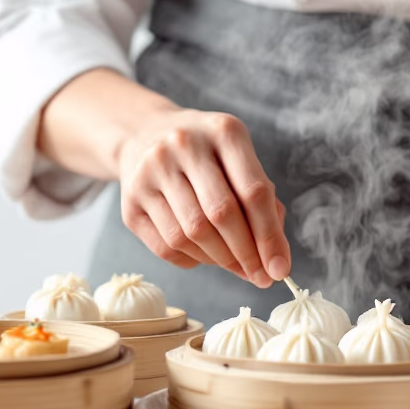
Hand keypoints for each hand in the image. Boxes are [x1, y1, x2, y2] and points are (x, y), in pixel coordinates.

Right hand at [118, 107, 290, 286]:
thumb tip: (273, 260)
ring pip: (191, 234)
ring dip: (220, 260)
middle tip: (260, 277)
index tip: (280, 269)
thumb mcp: (240, 160)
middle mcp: (183, 145)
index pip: (252, 192)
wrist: (145, 135)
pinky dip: (193, 260)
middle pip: (221, 214)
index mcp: (223, 131)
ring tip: (234, 263)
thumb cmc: (208, 155)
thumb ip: (264, 202)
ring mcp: (150, 172)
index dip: (270, 236)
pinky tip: (205, 255)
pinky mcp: (129, 202)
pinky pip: (166, 246)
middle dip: (246, 254)